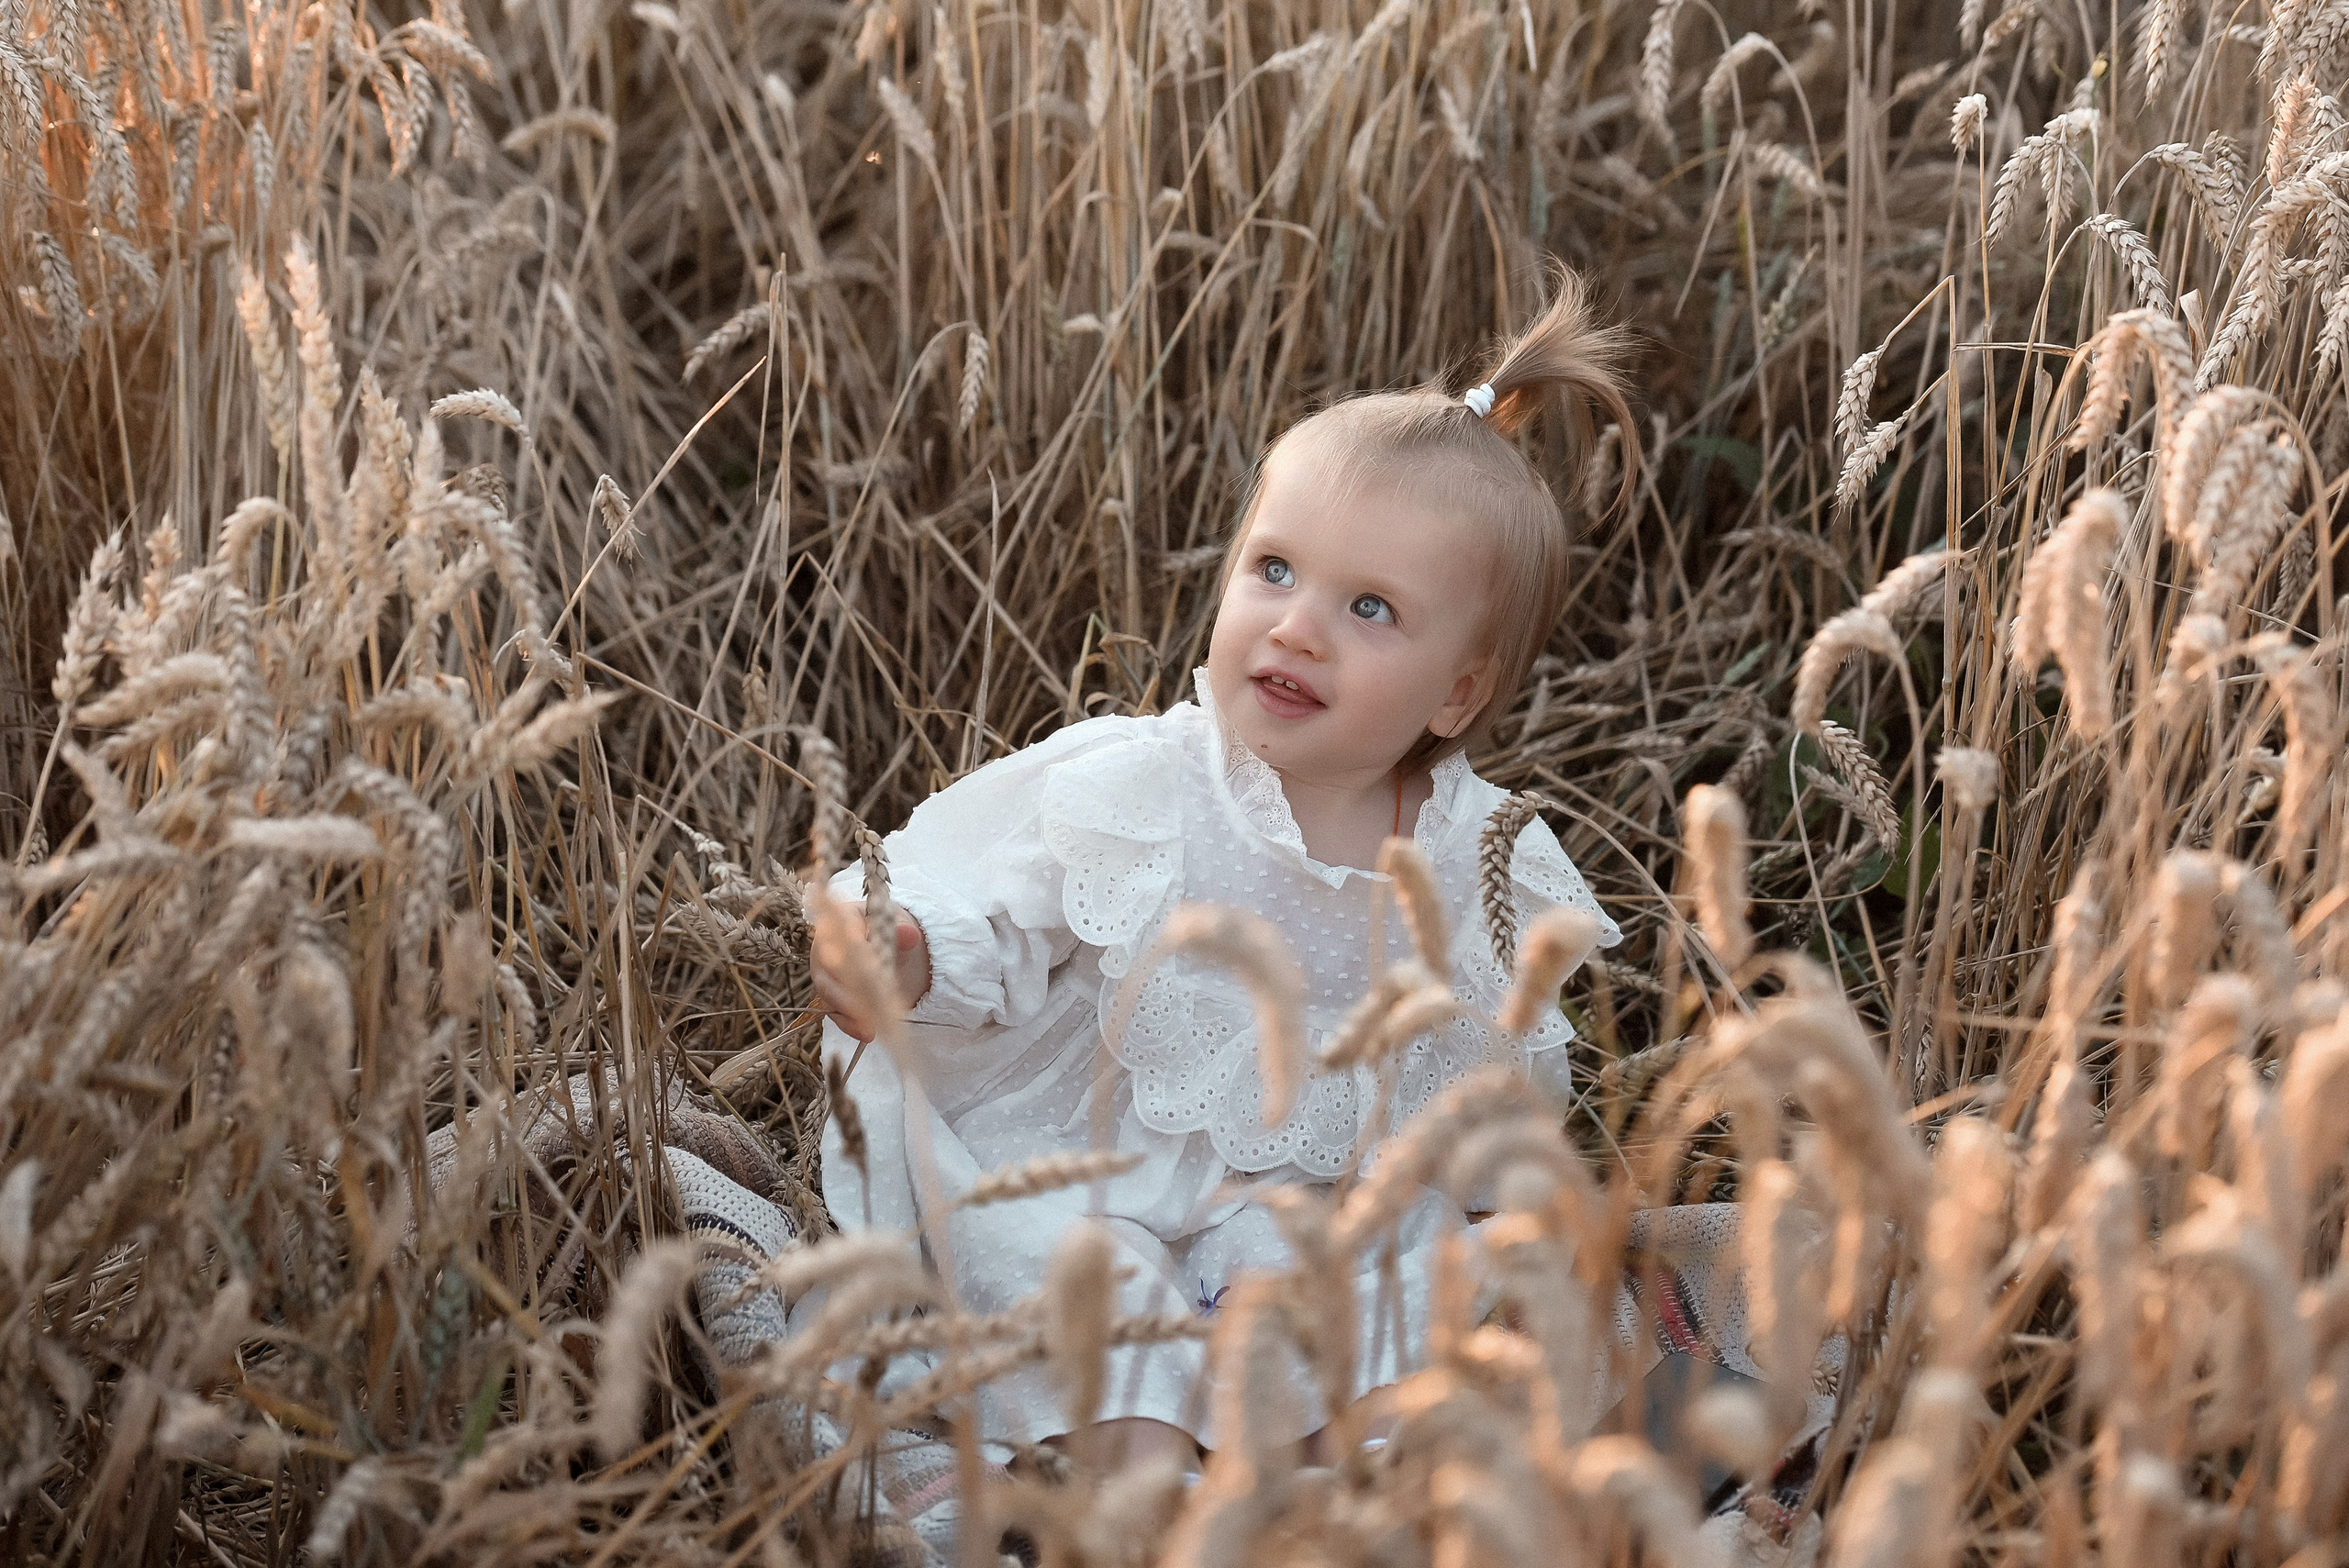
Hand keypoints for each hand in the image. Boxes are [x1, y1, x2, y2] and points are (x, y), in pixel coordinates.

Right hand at [813, 907, 929, 1041]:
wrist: (890, 946)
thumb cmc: (889, 930)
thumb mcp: (900, 926)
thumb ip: (903, 930)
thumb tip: (909, 934)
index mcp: (840, 920)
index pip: (842, 934)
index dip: (856, 952)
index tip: (874, 968)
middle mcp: (826, 947)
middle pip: (830, 968)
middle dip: (850, 988)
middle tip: (872, 1003)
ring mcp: (825, 974)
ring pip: (830, 994)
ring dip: (849, 1011)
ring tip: (871, 1027)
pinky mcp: (831, 996)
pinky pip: (835, 1012)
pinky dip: (849, 1024)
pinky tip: (867, 1034)